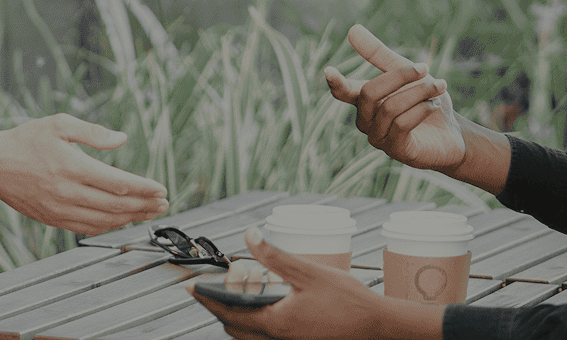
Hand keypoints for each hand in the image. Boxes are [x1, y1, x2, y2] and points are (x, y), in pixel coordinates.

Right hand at [0, 114, 168, 234]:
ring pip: (104, 220)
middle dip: (145, 205)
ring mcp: (60, 209)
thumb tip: (121, 139)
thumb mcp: (59, 124)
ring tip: (150, 212)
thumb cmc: (25, 141)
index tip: (161, 188)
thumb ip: (93, 132)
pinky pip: (87, 228)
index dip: (144, 188)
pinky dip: (109, 226)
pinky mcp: (53, 219)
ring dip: (131, 218)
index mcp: (72, 166)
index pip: (118, 182)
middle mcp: (68, 192)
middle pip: (116, 205)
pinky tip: (121, 219)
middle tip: (163, 203)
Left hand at [187, 226, 444, 339]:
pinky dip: (255, 320)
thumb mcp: (308, 272)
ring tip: (245, 286)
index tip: (189, 287)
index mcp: (274, 323)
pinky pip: (263, 336)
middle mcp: (276, 339)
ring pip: (248, 334)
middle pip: (233, 327)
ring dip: (238, 313)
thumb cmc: (347, 300)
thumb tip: (248, 236)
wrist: (377, 326)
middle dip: (221, 304)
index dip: (206, 299)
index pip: (227, 312)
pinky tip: (266, 300)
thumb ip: (274, 255)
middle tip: (220, 281)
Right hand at [326, 24, 510, 193]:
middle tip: (424, 67)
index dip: (335, 82)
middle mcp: (366, 121)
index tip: (329, 71)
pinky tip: (434, 104)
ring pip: (389, 108)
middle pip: (369, 93)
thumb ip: (379, 54)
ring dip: (419, 92)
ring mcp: (379, 138)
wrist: (453, 132)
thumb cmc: (425, 100)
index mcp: (364, 101)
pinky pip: (402, 125)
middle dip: (399, 76)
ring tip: (439, 86)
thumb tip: (352, 29)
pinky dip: (420, 109)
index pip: (343, 92)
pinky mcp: (396, 150)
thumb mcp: (406, 72)